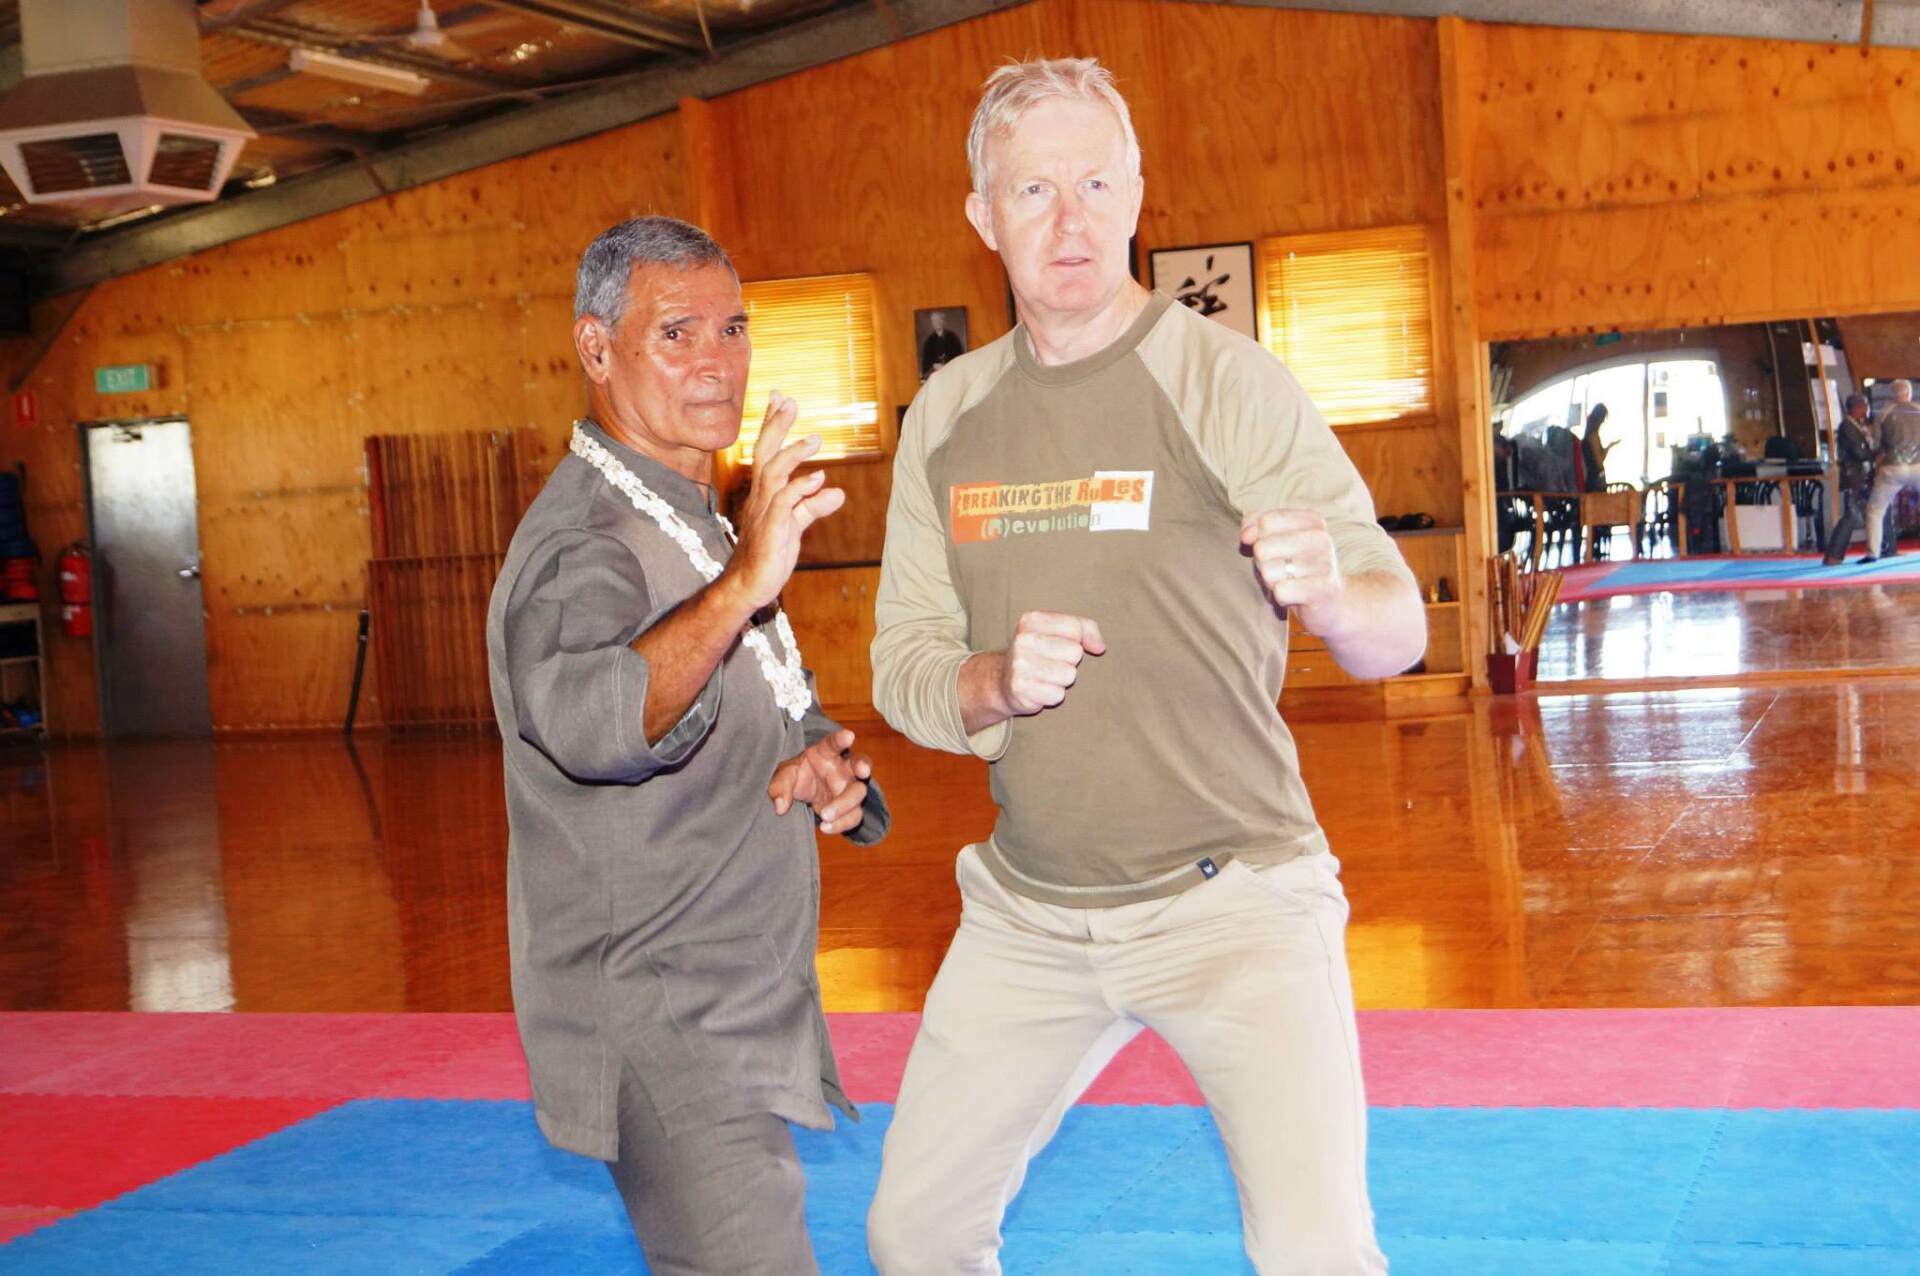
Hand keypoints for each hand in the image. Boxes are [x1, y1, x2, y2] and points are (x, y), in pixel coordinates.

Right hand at [724, 391, 845, 610]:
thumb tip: (837, 492)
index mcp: (764, 493)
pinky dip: (800, 489)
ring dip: (793, 454)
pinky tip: (818, 478)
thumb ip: (813, 507)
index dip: (772, 424)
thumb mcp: (794, 526)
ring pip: (774, 474)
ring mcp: (764, 513)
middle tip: (788, 401)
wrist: (749, 586)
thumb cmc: (768, 555)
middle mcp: (760, 497)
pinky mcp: (771, 531)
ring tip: (816, 438)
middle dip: (776, 426)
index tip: (779, 398)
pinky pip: (784, 505)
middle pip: (765, 453)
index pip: (766, 452)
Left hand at [768, 728, 872, 835]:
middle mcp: (842, 768)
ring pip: (859, 793)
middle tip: (863, 772)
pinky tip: (826, 828)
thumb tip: (780, 806)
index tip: (849, 735)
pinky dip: (842, 824)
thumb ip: (780, 787)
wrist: (801, 794)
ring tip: (825, 815)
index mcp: (826, 753)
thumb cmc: (797, 777)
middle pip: (859, 763)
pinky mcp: (849, 807)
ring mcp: (848, 787)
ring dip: (845, 805)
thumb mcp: (782, 777)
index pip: (834, 742)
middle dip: (863, 767)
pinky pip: (853, 815)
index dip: (842, 738)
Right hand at [997, 610, 1105, 716]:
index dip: (1079, 640)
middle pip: (1075, 652)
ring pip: (1069, 675)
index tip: (1065, 646)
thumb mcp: (1057, 631)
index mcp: (1032, 620)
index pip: (1076, 628)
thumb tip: (1099, 647)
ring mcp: (1020, 664)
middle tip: (1051, 663)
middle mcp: (1023, 640)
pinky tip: (1039, 689)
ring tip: (1045, 676)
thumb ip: (1084, 628)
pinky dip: (1052, 695)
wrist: (1002, 680)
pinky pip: (1058, 694)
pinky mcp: (1021, 689)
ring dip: (1061, 680)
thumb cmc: (1038, 654)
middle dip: (1069, 661)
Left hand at [1241, 508, 1343, 617]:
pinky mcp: (1322, 588)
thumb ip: (1255, 527)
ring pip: (1268, 572)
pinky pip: (1280, 592)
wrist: (1333, 604)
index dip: (1258, 539)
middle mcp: (1320, 537)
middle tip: (1283, 572)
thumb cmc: (1298, 570)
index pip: (1265, 521)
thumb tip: (1245, 536)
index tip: (1273, 550)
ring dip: (1272, 583)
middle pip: (1262, 548)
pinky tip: (1295, 596)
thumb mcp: (1277, 541)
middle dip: (1264, 565)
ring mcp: (1323, 562)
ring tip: (1290, 583)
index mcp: (1312, 521)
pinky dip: (1281, 598)